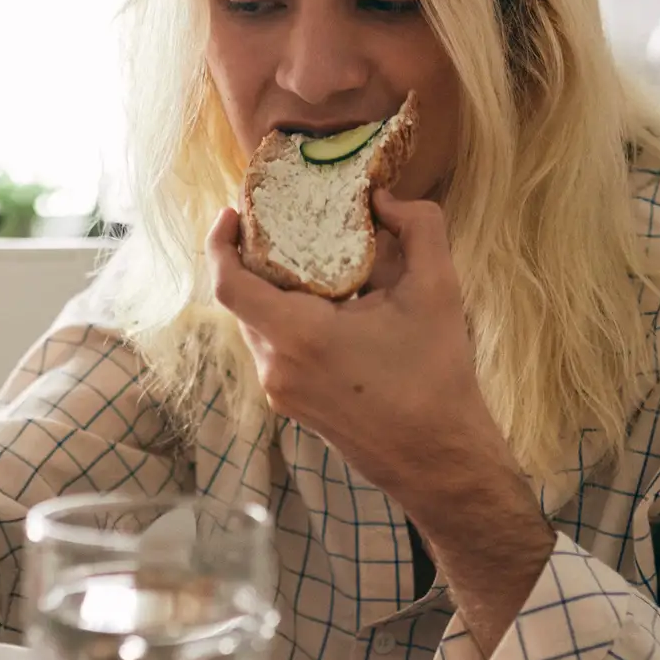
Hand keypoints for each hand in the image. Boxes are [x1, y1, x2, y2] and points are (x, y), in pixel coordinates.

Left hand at [207, 191, 514, 499]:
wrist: (439, 459)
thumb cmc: (437, 378)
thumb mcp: (438, 291)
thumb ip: (418, 227)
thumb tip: (385, 199)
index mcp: (299, 335)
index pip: (229, 284)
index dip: (220, 244)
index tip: (231, 213)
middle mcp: (277, 366)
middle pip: (241, 301)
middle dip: (253, 260)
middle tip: (278, 225)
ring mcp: (281, 391)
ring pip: (257, 326)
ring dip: (271, 291)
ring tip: (306, 261)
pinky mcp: (292, 405)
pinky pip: (273, 350)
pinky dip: (285, 320)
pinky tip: (326, 306)